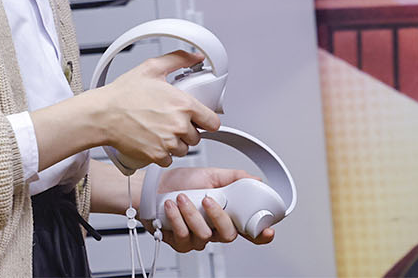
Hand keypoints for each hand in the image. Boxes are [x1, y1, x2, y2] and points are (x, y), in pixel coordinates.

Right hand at [94, 50, 221, 169]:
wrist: (102, 115)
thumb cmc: (123, 94)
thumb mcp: (151, 68)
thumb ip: (178, 59)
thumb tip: (196, 57)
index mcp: (183, 104)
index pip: (212, 122)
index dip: (205, 120)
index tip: (198, 119)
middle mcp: (179, 125)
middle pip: (197, 137)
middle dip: (186, 130)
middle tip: (170, 121)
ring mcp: (168, 143)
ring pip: (184, 149)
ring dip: (175, 143)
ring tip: (160, 130)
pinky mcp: (157, 155)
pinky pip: (169, 159)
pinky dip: (163, 153)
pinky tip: (152, 140)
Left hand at [153, 167, 275, 251]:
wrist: (149, 188)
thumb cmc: (177, 183)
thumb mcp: (207, 174)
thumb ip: (233, 178)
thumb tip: (255, 179)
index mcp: (224, 215)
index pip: (249, 230)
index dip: (261, 234)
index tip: (267, 230)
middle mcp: (213, 229)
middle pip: (229, 235)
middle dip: (218, 216)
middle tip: (206, 198)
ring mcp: (197, 238)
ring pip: (204, 236)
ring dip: (192, 214)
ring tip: (181, 197)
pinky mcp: (180, 243)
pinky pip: (184, 238)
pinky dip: (177, 219)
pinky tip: (171, 206)